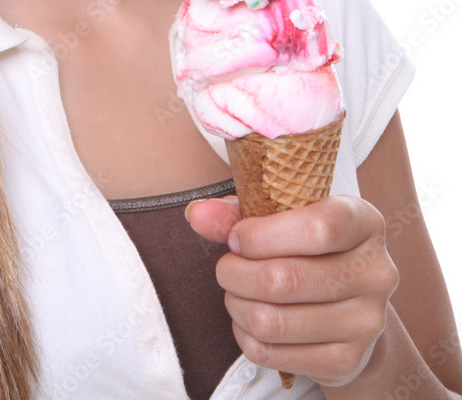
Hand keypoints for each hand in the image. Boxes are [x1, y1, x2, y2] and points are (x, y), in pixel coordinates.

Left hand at [186, 194, 398, 387]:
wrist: (350, 306)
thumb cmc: (309, 248)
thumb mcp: (285, 217)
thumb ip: (240, 212)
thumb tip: (198, 214)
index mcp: (365, 222)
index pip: (319, 227)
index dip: (264, 234)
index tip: (237, 238)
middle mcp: (376, 272)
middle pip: (284, 278)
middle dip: (235, 272)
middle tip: (226, 267)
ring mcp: (365, 322)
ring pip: (271, 320)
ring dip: (236, 304)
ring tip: (235, 291)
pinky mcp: (346, 361)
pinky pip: (271, 352)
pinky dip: (245, 335)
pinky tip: (250, 319)